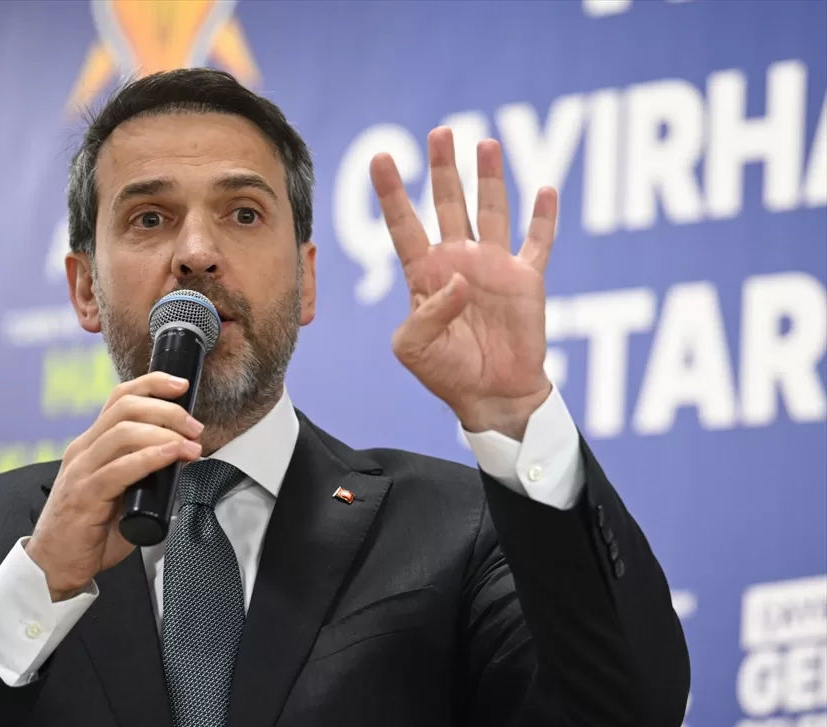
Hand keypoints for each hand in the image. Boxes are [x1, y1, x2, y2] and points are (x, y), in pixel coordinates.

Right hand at [25, 372, 203, 600]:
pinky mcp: (84, 495)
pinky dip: (150, 457)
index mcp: (90, 445)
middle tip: (194, 427)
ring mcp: (81, 471)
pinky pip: (120, 469)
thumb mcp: (121, 494)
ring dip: (164, 432)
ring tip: (190, 444)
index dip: (151, 384)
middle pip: (124, 407)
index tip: (180, 385)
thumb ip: (144, 475)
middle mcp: (83, 451)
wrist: (54, 567)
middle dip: (166, 409)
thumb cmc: (88, 533)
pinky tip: (171, 454)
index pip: (119, 399)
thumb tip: (180, 462)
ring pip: (122, 432)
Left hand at [370, 127, 557, 439]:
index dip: (392, 192)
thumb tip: (458, 282)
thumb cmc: (446, 373)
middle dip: (444, 168)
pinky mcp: (526, 279)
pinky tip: (545, 189)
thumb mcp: (414, 349)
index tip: (380, 158)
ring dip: (490, 177)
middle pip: (448, 204)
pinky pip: (537, 241)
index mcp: (424, 274)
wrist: (490, 395)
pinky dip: (542, 217)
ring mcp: (493, 266)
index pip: (403, 225)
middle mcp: (458, 260)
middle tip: (440, 133)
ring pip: (491, 210)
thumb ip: (427, 315)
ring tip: (485, 143)